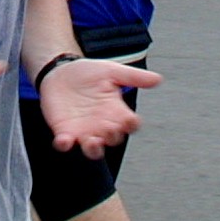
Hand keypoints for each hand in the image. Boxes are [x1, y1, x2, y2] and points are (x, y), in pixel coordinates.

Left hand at [38, 59, 161, 157]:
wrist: (61, 71)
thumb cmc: (89, 73)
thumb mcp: (111, 71)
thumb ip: (132, 77)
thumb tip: (158, 79)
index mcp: (116, 112)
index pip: (129, 124)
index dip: (132, 124)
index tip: (131, 119)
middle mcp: (102, 125)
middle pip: (113, 139)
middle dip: (113, 136)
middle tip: (109, 128)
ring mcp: (84, 131)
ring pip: (93, 149)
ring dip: (93, 149)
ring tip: (93, 142)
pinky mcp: (64, 131)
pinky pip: (65, 143)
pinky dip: (64, 144)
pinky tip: (64, 140)